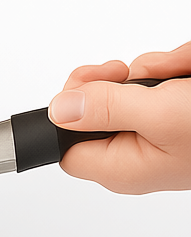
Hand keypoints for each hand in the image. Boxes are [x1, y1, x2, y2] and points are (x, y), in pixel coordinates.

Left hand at [49, 41, 190, 192]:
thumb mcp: (161, 114)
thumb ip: (105, 108)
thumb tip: (58, 109)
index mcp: (123, 167)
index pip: (64, 146)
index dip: (67, 110)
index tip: (87, 83)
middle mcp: (138, 153)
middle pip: (95, 108)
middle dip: (120, 80)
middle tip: (134, 75)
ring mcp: (161, 133)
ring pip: (133, 87)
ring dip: (158, 70)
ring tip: (183, 77)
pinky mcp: (180, 113)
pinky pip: (163, 81)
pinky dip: (179, 68)